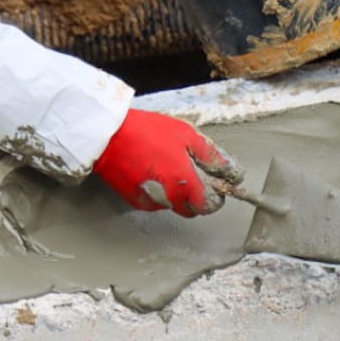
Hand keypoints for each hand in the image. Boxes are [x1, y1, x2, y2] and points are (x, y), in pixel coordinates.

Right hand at [92, 109, 240, 216]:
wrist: (108, 135)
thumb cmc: (147, 131)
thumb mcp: (186, 135)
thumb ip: (211, 156)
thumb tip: (231, 172)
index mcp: (184, 182)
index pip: (208, 206)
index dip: (214, 196)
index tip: (213, 184)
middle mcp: (168, 198)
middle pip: (191, 209)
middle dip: (195, 195)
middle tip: (191, 172)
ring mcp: (150, 202)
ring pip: (173, 205)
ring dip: (176, 193)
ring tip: (167, 166)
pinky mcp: (134, 201)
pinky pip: (155, 202)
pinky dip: (158, 192)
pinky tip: (151, 172)